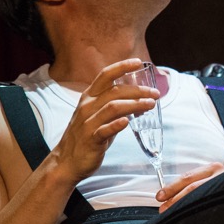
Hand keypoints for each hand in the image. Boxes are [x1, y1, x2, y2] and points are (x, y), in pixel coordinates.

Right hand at [48, 59, 158, 184]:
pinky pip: (104, 130)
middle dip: (138, 90)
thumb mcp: (99, 115)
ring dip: (134, 104)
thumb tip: (143, 100)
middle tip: (155, 93)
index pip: (105, 76)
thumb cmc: (87, 135)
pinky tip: (127, 122)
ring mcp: (87, 123)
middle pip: (115, 91)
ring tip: (150, 104)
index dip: (121, 66)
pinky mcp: (90, 139)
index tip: (138, 62)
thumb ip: (117, 105)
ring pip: (113, 107)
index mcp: (89, 97)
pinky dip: (116, 125)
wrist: (67, 161)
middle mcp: (87, 106)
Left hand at [157, 162, 223, 211]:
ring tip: (173, 215)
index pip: (188, 178)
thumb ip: (195, 183)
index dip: (171, 188)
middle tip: (164, 209)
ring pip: (201, 198)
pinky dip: (198, 213)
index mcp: (214, 168)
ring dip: (184, 207)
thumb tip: (170, 196)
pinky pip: (212, 207)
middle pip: (193, 188)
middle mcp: (221, 175)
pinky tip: (190, 218)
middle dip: (175, 199)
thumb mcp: (211, 177)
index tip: (160, 196)